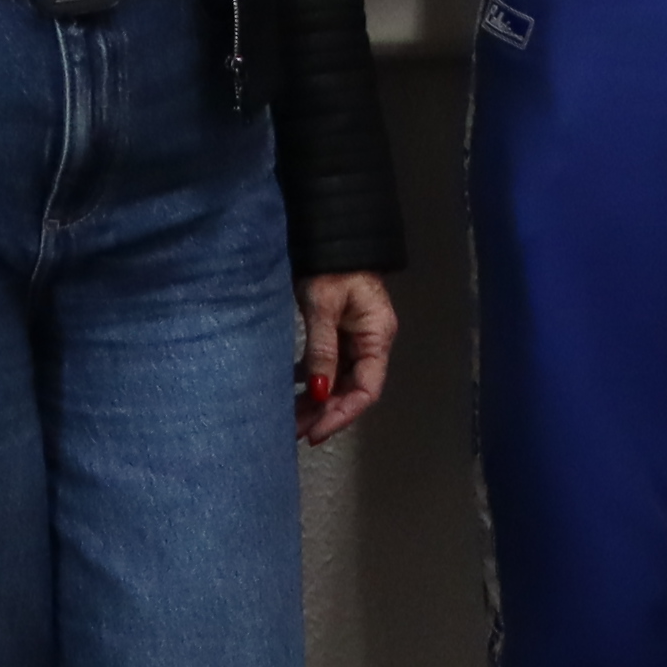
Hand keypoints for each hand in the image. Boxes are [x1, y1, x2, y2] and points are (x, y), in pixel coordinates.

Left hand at [299, 274, 398, 444]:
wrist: (331, 234)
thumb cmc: (331, 266)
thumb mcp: (323, 306)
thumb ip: (322, 349)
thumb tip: (319, 392)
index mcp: (377, 336)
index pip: (367, 390)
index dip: (342, 415)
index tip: (316, 432)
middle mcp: (370, 342)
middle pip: (352, 389)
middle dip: (325, 413)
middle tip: (295, 432)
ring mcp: (355, 338)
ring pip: (338, 380)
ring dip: (316, 400)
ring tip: (289, 420)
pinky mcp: (340, 331)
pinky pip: (329, 364)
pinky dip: (311, 379)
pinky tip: (291, 389)